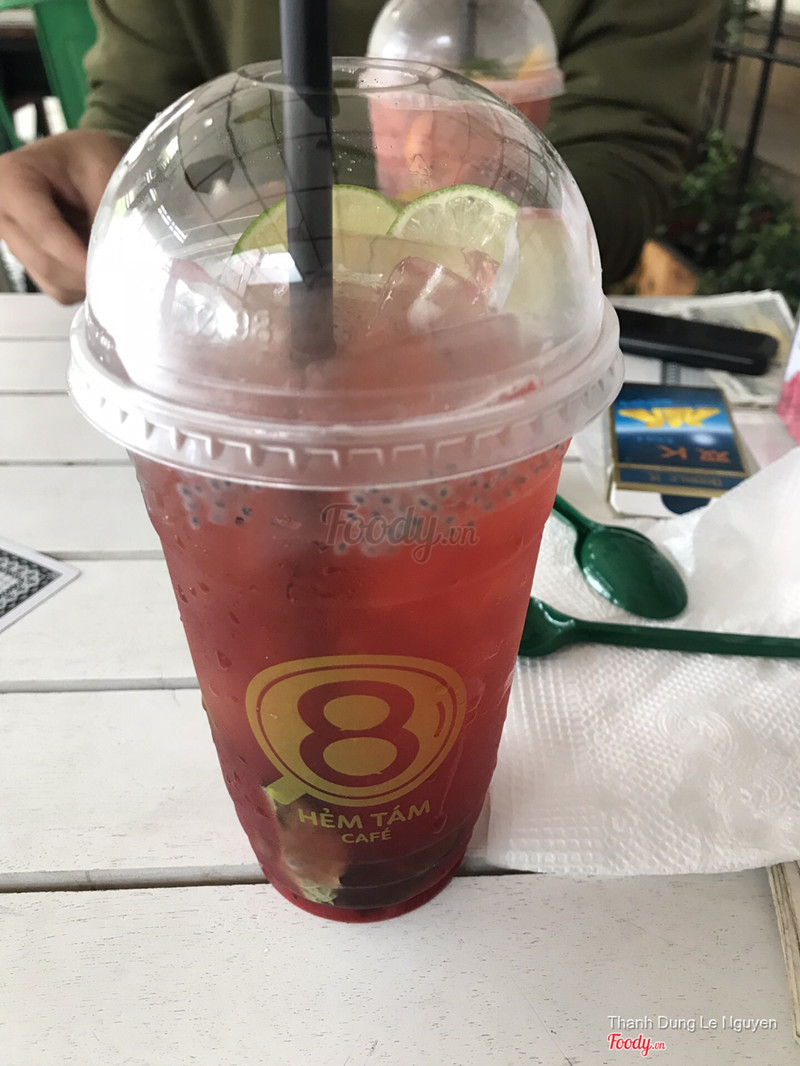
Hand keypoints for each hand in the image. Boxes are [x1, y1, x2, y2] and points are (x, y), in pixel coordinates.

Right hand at [0, 130, 128, 303]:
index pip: (43, 229)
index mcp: (12, 182)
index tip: (109, 268)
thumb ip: (107, 210)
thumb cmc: (88, 157)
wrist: (79, 163)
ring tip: (114, 258)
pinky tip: (99, 263)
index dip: (77, 254)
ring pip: (54, 282)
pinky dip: (84, 285)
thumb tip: (121, 255)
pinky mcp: (32, 266)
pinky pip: (59, 290)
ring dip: (88, 280)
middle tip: (127, 270)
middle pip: (47, 262)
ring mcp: (15, 244)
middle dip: (88, 271)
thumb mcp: (103, 168)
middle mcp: (4, 216)